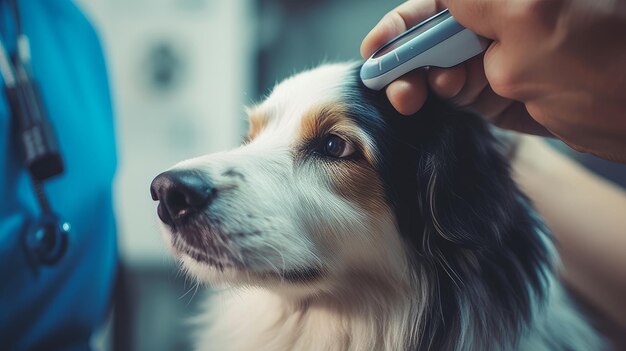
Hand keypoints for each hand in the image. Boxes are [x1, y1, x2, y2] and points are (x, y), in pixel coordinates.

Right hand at [361, 0, 625, 162]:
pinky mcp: (501, 92)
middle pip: (432, 33)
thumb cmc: (601, 57)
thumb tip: (440, 1)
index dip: (402, 24)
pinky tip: (440, 99)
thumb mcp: (527, 16)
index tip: (377, 49)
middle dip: (406, 55)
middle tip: (396, 84)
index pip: (437, 3)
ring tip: (414, 97)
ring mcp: (499, 57)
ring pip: (439, 64)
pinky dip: (441, 97)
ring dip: (420, 79)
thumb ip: (471, 2)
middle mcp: (498, 21)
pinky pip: (457, 91)